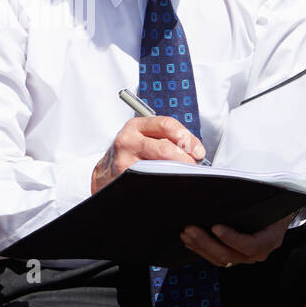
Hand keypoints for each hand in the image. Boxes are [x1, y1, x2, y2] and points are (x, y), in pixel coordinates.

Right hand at [92, 115, 206, 193]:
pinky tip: (169, 181)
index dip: (188, 138)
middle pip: (166, 148)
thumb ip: (168, 138)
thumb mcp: (145, 138)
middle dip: (186, 159)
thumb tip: (195, 150)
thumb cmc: (132, 153)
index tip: (198, 151)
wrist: (106, 171)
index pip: (167, 125)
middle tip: (194, 166)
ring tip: (183, 174)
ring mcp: (124, 160)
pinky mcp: (125, 177)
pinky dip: (165, 181)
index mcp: (137, 126)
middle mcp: (128, 140)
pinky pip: (151, 179)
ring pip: (160, 167)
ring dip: (177, 172)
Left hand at [181, 211, 296, 265]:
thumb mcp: (273, 201)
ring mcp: (246, 256)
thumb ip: (256, 200)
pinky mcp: (236, 256)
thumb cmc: (276, 206)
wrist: (282, 214)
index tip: (215, 227)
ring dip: (201, 247)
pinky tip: (190, 241)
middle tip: (191, 229)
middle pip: (230, 255)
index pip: (250, 245)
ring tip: (187, 234)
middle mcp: (259, 252)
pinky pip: (218, 258)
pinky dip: (202, 250)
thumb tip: (232, 189)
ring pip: (221, 259)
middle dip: (207, 243)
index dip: (231, 239)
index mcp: (270, 239)